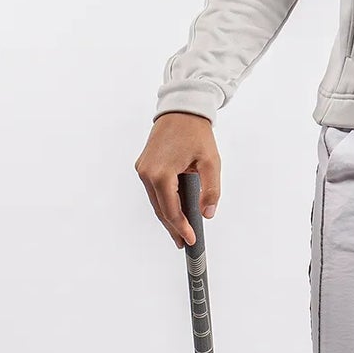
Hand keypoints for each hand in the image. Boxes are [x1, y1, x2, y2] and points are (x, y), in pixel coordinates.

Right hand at [136, 112, 219, 247]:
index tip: (191, 240)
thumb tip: (207, 213)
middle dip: (173, 227)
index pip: (171, 210)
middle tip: (185, 243)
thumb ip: (210, 190)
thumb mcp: (211, 162)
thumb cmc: (196, 132)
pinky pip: (153, 190)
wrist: (182, 109)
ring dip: (167, 216)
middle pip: (160, 209)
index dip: (181, 228)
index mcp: (161, 173)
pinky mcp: (143, 165)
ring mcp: (143, 169)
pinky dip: (163, 202)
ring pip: (155, 201)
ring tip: (180, 232)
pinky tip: (174, 211)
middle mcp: (147, 172)